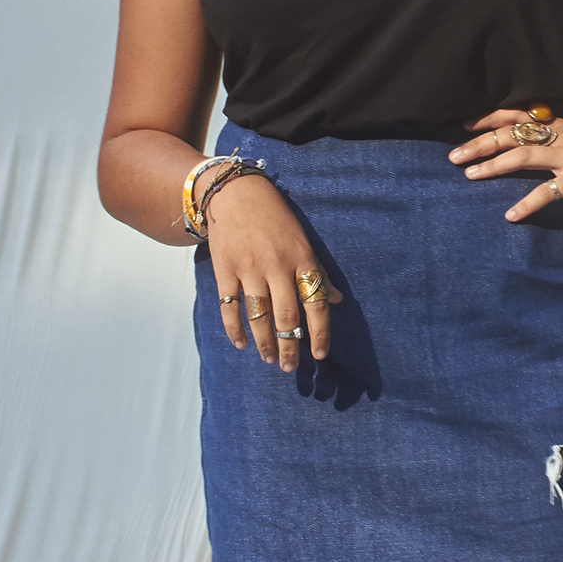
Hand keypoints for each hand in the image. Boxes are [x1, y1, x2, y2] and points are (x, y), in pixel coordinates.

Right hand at [202, 169, 343, 368]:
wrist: (236, 194)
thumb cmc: (275, 219)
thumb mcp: (303, 241)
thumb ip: (318, 272)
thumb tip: (336, 300)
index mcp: (301, 259)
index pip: (315, 303)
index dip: (319, 332)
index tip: (320, 355)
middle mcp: (276, 266)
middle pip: (286, 317)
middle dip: (290, 347)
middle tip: (290, 367)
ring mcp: (249, 268)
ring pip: (258, 316)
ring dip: (264, 343)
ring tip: (270, 359)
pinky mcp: (225, 269)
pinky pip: (229, 307)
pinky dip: (234, 329)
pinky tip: (241, 344)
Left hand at [448, 110, 562, 220]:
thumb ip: (558, 138)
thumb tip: (535, 143)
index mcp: (558, 126)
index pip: (516, 116)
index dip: (489, 119)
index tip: (466, 125)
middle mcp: (558, 137)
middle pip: (510, 135)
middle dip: (479, 143)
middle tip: (454, 155)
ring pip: (521, 156)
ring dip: (492, 166)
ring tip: (470, 174)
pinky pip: (546, 192)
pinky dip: (527, 204)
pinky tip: (511, 215)